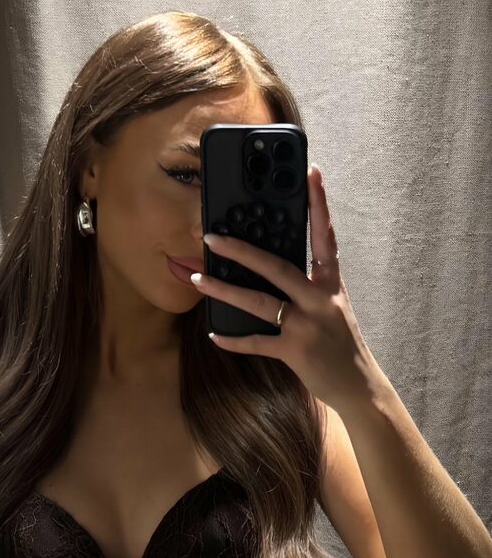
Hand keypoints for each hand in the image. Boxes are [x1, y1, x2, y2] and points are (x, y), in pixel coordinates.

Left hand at [192, 165, 384, 415]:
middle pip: (277, 266)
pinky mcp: (295, 352)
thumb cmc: (342, 344)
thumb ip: (311, 286)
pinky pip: (257, 342)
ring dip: (225, 290)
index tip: (310, 172)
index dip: (318, 203)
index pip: (325, 236)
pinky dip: (234, 339)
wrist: (359, 386)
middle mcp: (320, 300)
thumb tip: (274, 266)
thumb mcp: (334, 307)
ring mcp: (307, 326)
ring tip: (198, 280)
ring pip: (259, 301)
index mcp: (332, 284)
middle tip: (212, 237)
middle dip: (242, 250)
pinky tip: (214, 334)